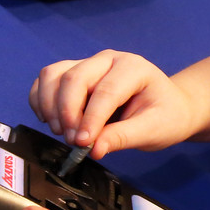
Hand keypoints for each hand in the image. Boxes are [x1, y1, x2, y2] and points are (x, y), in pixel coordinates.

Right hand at [29, 50, 202, 159]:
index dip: (91, 118)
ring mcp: (89, 64)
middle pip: (75, 79)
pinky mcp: (73, 73)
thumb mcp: (153, 130)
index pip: (106, 91)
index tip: (83, 143)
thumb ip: (123, 138)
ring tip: (62, 133)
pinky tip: (50, 121)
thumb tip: (93, 149)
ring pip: (54, 75)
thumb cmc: (165, 116)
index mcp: (134, 68)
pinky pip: (47, 80)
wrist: (168, 108)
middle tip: (73, 142)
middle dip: (68, 113)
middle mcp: (108, 60)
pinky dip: (41, 100)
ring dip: (50, 106)